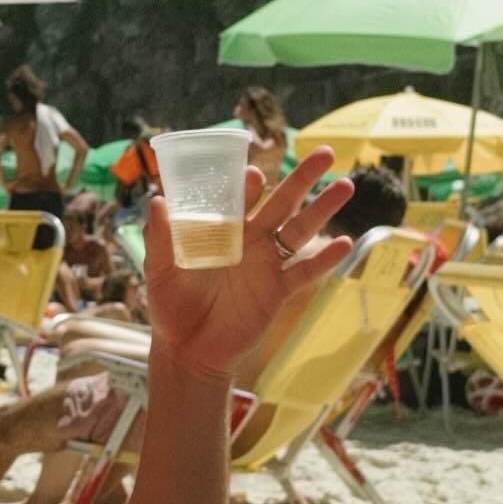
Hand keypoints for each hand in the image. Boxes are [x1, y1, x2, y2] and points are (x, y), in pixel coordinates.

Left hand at [144, 147, 353, 379]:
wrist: (187, 350)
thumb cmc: (170, 306)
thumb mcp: (160, 270)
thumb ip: (161, 237)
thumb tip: (157, 199)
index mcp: (221, 230)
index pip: (240, 197)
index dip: (248, 184)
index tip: (252, 174)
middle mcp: (249, 240)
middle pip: (281, 202)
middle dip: (302, 179)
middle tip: (325, 153)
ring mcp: (266, 264)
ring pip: (300, 230)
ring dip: (323, 208)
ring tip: (346, 185)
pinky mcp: (278, 291)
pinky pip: (304, 272)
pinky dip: (325, 259)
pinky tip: (345, 242)